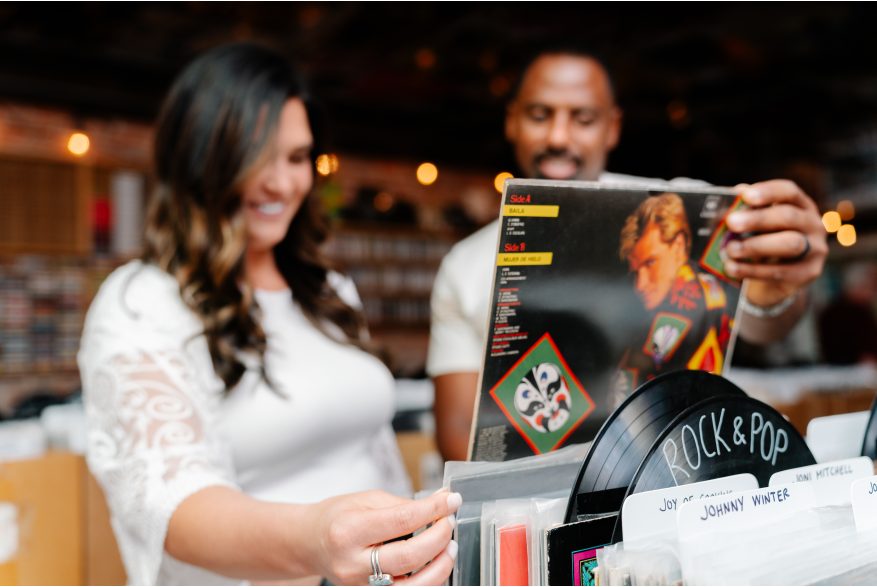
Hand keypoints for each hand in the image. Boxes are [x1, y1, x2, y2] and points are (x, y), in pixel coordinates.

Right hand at [303, 489, 460, 585]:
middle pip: (409, 556)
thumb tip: (439, 502)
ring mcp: (361, 585)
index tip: (450, 500)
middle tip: (449, 521)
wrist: (309, 543)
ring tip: (450, 547)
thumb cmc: (335, 518)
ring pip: (413, 585)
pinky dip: (429, 579)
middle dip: (439, 537)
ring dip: (440, 565)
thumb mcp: (365, 500)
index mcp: (349, 530)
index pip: (402, 520)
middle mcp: (353, 562)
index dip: (433, 510)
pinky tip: (436, 563)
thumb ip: (402, 504)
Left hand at [724, 180, 827, 306]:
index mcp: (800, 205)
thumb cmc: (760, 241)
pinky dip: (752, 270)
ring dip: (756, 246)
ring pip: (790, 244)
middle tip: (731, 222)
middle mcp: (812, 224)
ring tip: (730, 249)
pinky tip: (732, 268)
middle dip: (758, 219)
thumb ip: (744, 212)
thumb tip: (731, 200)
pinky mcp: (807, 273)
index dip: (768, 192)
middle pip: (789, 216)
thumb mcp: (754, 225)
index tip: (746, 196)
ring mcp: (815, 249)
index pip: (789, 192)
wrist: (771, 280)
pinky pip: (780, 271)